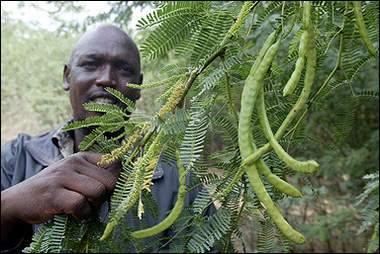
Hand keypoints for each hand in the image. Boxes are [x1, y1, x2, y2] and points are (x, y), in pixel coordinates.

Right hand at [2, 152, 119, 224]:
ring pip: (98, 192)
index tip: (111, 190)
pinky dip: (81, 214)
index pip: (115, 162)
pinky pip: (81, 204)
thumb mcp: (75, 176)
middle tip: (93, 203)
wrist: (19, 200)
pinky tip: (74, 213)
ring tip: (82, 207)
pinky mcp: (53, 194)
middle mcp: (73, 162)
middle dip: (106, 196)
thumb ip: (96, 176)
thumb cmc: (55, 189)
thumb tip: (124, 182)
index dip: (119, 179)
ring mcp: (62, 177)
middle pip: (110, 181)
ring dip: (94, 206)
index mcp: (82, 157)